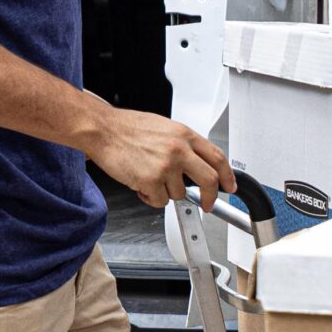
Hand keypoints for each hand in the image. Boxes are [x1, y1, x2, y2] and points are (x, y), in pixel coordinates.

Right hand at [82, 106, 235, 205]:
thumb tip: (195, 163)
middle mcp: (179, 149)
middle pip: (209, 180)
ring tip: (150, 178)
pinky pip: (160, 201)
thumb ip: (182, 145)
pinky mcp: (151, 180)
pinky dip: (151, 197)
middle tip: (207, 204)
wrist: (102, 129)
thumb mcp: (164, 128)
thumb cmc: (127, 128)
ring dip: (166, 192)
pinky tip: (140, 183)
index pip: (217, 157)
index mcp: (184, 135)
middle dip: (210, 197)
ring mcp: (166, 165)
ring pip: (179, 193)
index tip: (229, 186)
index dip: (227, 175)